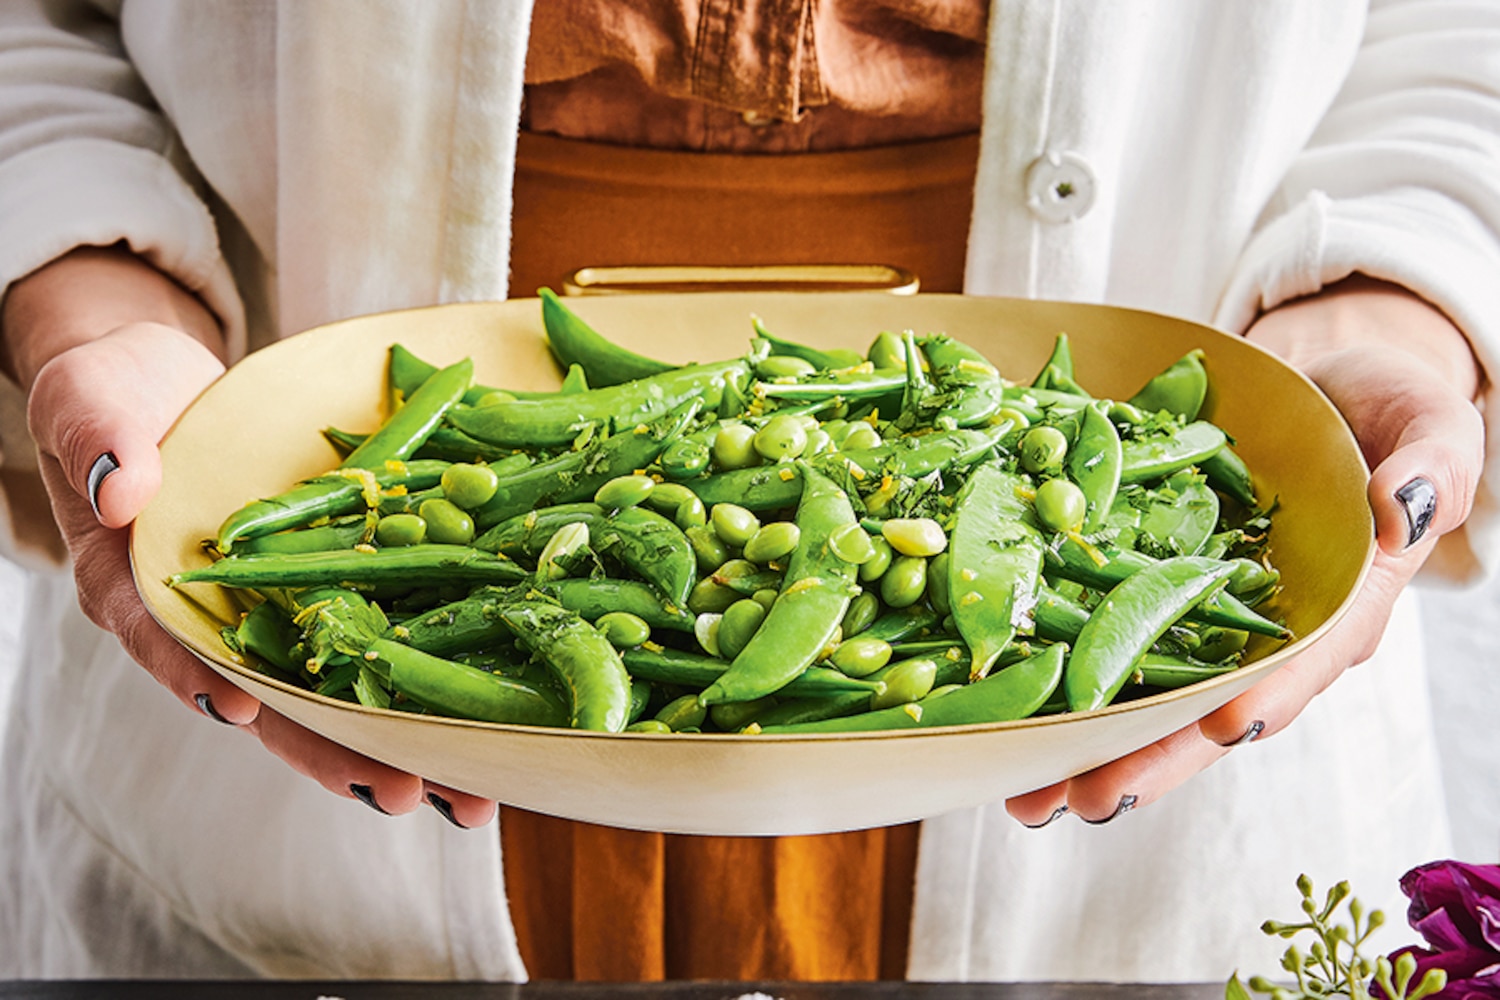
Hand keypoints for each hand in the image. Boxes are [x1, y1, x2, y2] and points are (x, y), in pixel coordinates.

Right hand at [4, 246, 496, 827]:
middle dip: (337, 750)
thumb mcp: (91, 405)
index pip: (166, 639)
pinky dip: (432, 675)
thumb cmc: (113, 397)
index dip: (200, 675)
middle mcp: (215, 619)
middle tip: (402, 794)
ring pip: (340, 688)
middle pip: (274, 698)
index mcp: (141, 589)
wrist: (166, 388)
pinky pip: (384, 631)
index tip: (242, 708)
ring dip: (403, 743)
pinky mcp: (333, 585)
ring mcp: (279, 609)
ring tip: (468, 793)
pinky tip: (488, 719)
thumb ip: (99, 443)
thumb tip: (119, 487)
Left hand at [1006, 275, 1484, 825]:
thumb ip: (1431, 467)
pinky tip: (998, 702)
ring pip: (1141, 689)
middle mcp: (1263, 628)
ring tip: (1023, 791)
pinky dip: (1051, 662)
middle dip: (1148, 755)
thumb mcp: (1425, 423)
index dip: (1270, 692)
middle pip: (1204, 706)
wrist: (1319, 386)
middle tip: (1084, 799)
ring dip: (1083, 741)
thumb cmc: (1384, 409)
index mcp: (1340, 605)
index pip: (1306, 659)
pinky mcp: (1147, 580)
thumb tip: (1404, 510)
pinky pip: (1098, 624)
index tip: (1225, 727)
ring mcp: (1198, 610)